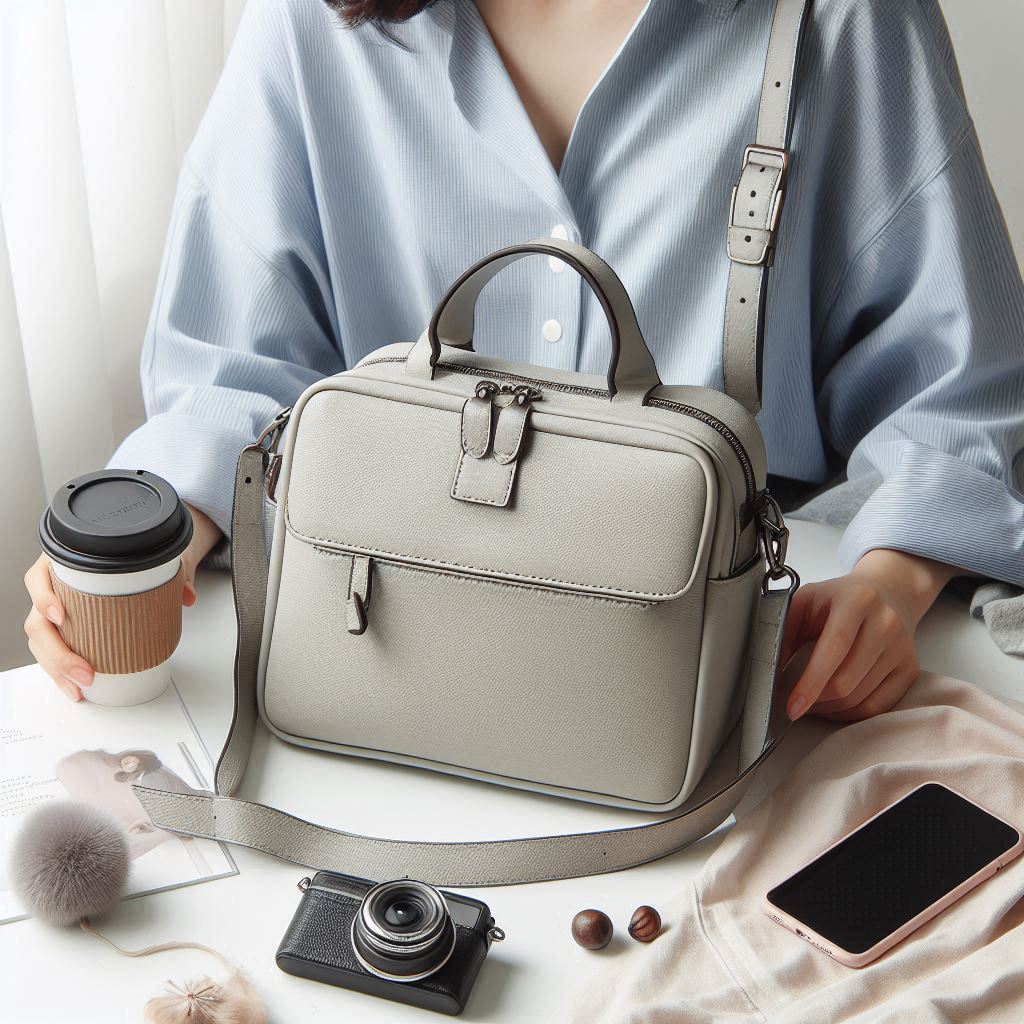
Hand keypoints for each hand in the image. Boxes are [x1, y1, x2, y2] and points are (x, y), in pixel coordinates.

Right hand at [23, 501, 220, 700]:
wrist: (144, 557)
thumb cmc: (137, 554)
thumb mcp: (157, 557)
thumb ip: (175, 572)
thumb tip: (187, 596)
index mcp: (65, 562)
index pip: (39, 577)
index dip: (43, 597)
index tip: (60, 616)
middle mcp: (55, 587)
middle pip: (37, 621)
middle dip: (58, 653)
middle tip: (85, 672)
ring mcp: (56, 610)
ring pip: (41, 642)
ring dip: (57, 669)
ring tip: (80, 686)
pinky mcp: (64, 630)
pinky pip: (53, 652)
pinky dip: (62, 673)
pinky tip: (76, 687)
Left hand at [781, 548, 957, 722]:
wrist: (887, 592)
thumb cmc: (837, 598)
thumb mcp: (805, 600)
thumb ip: (785, 629)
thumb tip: (771, 671)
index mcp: (856, 600)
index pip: (834, 648)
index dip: (811, 681)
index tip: (792, 705)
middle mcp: (885, 623)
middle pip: (847, 681)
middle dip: (815, 700)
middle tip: (795, 702)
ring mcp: (902, 649)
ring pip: (861, 698)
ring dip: (829, 708)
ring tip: (811, 701)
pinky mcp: (910, 669)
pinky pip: (878, 707)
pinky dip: (850, 714)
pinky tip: (833, 706)